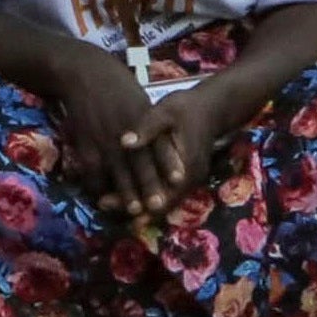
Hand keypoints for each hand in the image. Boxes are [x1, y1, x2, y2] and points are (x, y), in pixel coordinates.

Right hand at [38, 50, 160, 208]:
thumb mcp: (140, 101)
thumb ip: (151, 126)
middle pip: (140, 162)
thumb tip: (162, 149)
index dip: (168, 162)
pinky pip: (93, 171)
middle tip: (159, 205)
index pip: (159, 143)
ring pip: (117, 171)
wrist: (84, 74)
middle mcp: (126, 131)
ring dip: (126, 192)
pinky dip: (99, 186)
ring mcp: (104, 139)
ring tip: (135, 210)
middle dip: (150, 185)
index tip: (179, 178)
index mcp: (143, 118)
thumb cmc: (118, 86)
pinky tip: (104, 199)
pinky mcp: (86, 144)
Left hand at [118, 78, 248, 213]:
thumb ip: (146, 128)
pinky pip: (166, 194)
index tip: (110, 200)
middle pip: (160, 204)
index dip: (136, 200)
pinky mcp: (184, 179)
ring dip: (138, 205)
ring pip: (163, 202)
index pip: (161, 193)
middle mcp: (190, 181)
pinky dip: (146, 197)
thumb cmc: (188, 108)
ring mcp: (189, 182)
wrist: (213, 108)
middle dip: (131, 207)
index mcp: (187, 166)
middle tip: (103, 204)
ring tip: (108, 203)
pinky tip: (127, 194)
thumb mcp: (166, 111)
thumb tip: (124, 142)